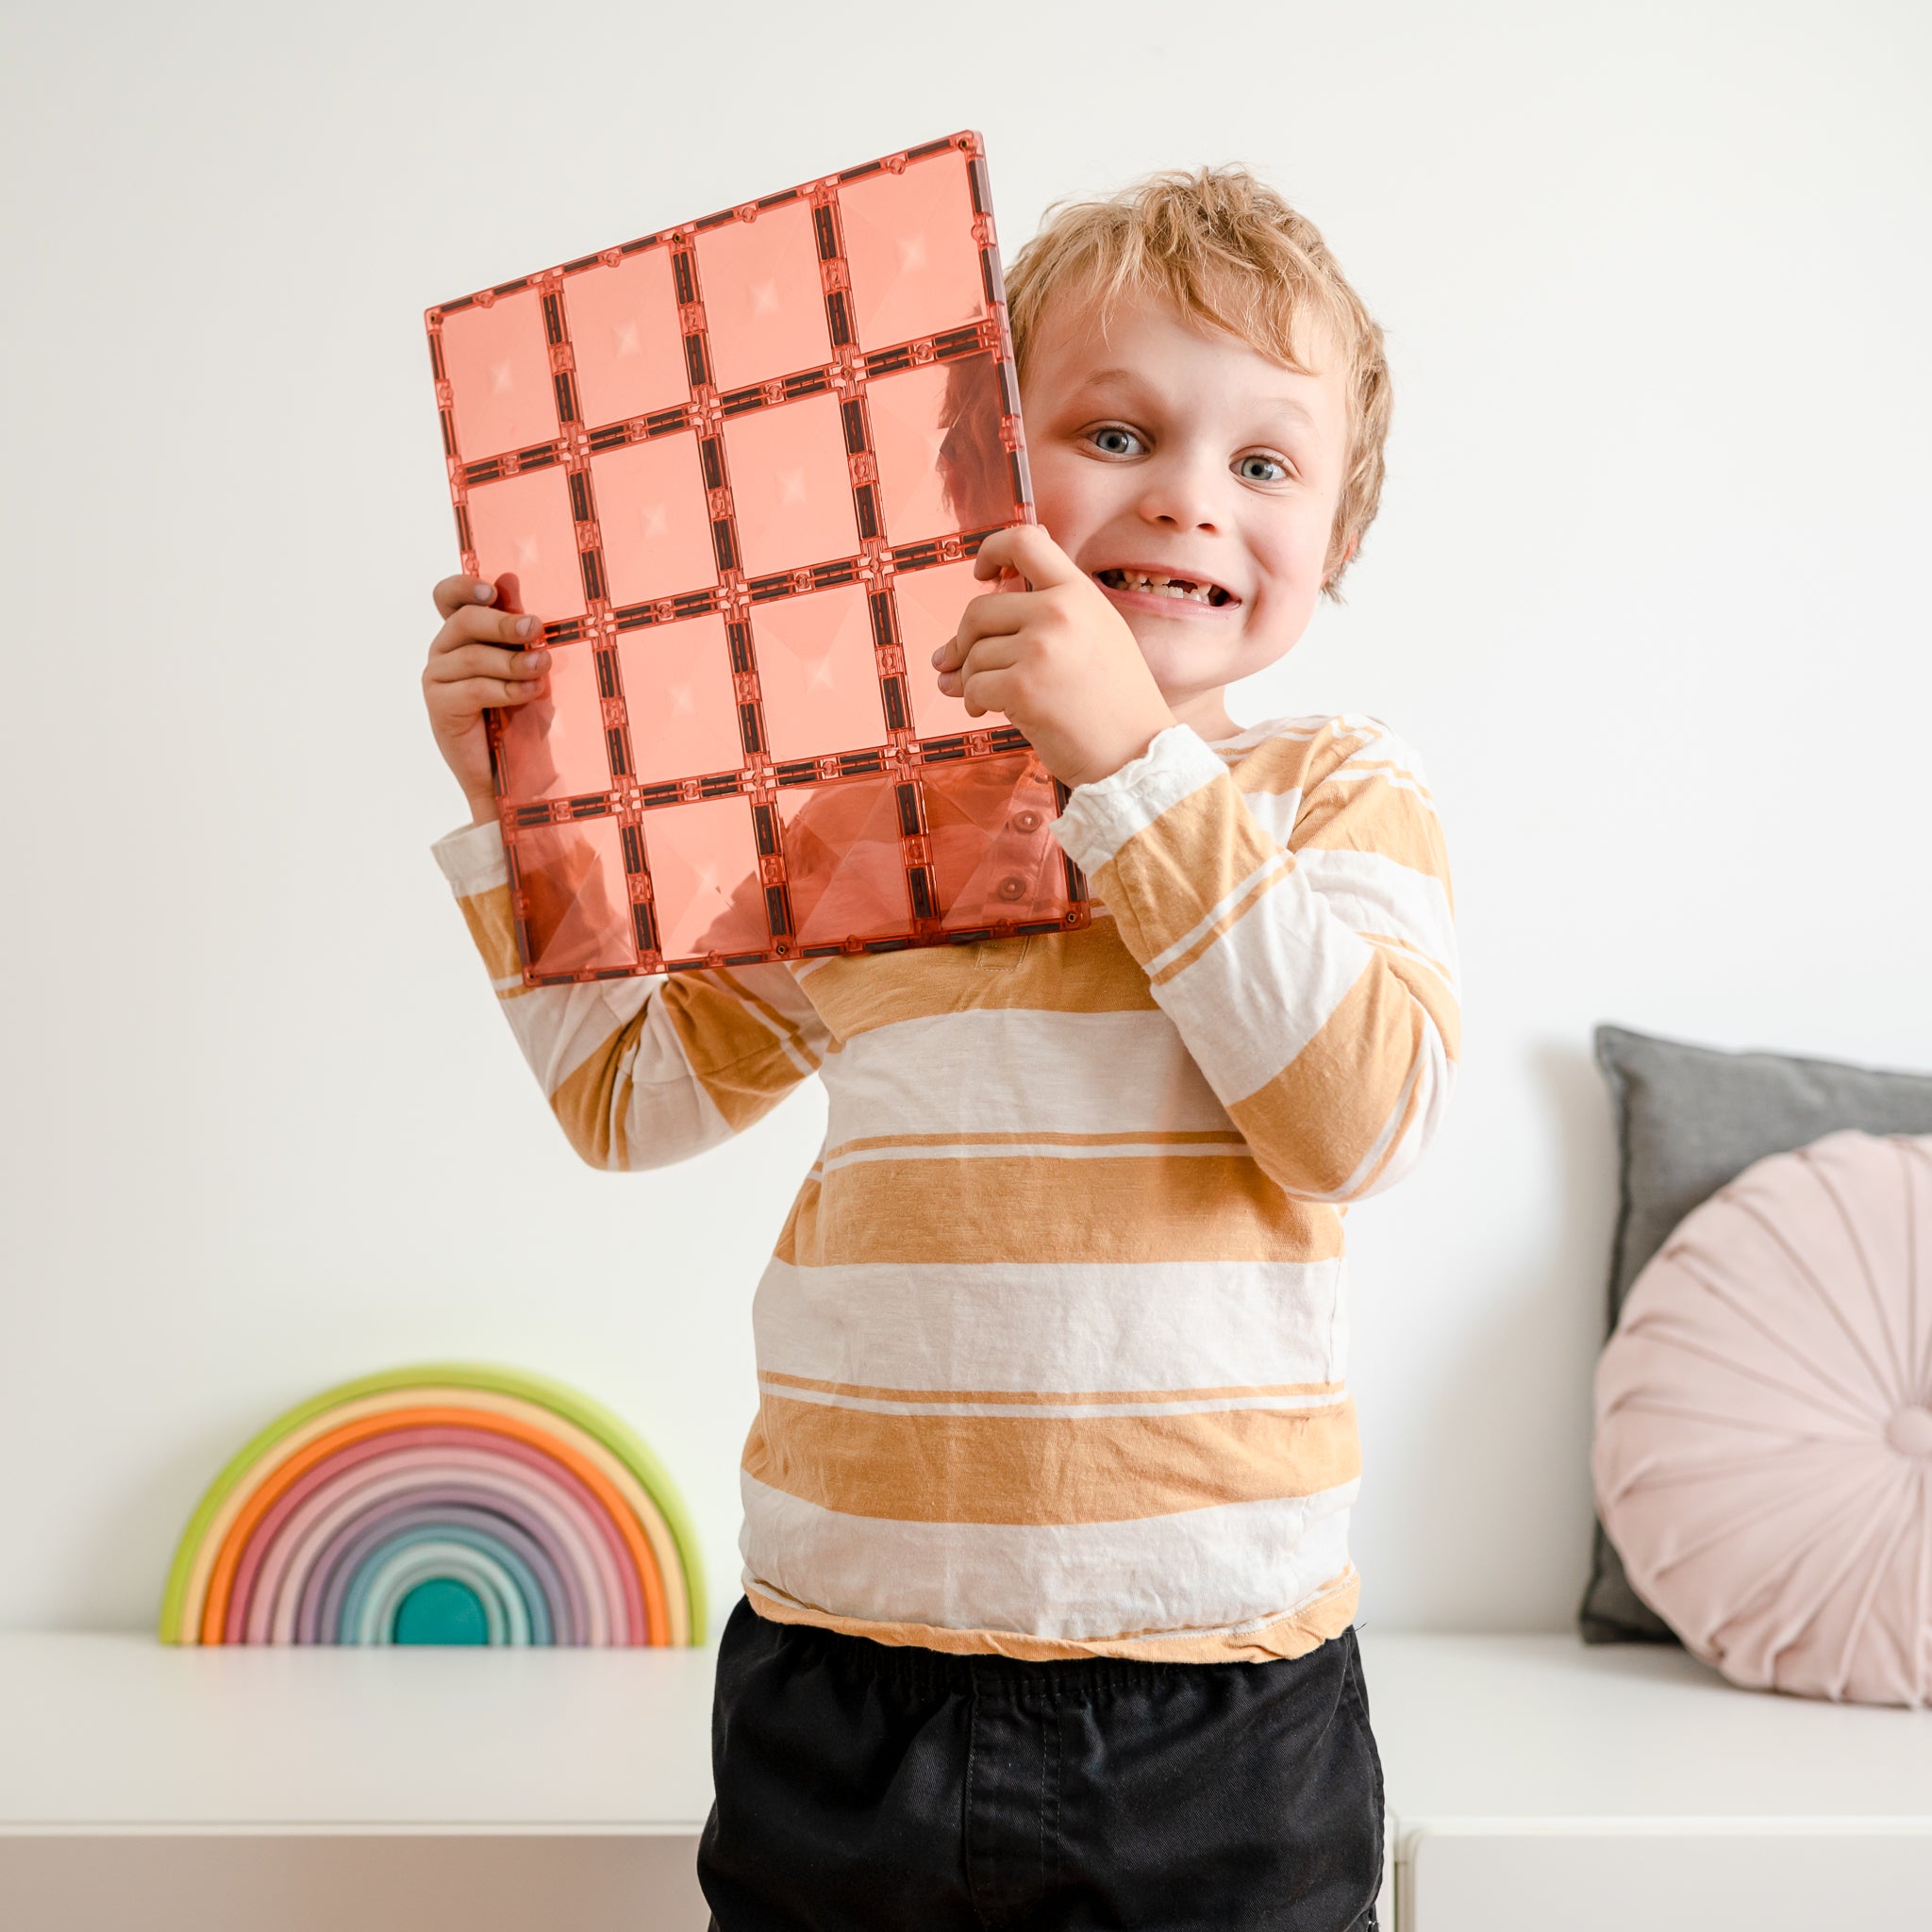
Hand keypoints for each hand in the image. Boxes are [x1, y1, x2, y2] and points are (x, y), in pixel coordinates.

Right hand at [422, 576, 549, 824]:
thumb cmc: (524, 714)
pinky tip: (531, 692)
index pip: (448, 597)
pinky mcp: (440, 707)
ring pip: (472, 657)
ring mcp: (437, 679)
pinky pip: (473, 689)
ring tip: (544, 668)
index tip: (493, 590)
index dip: (464, 587)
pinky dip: (506, 689)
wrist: (516, 773)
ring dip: (513, 661)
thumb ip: (517, 626)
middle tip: (535, 629)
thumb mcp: (527, 665)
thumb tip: (509, 577)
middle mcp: (444, 651)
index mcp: (462, 634)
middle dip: (502, 623)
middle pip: (463, 622)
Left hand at [932, 526, 1175, 790]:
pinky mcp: (1022, 687)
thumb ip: (1052, 611)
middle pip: (979, 609)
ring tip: (980, 697)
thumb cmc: (1115, 703)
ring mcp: (1040, 648)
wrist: (1136, 754)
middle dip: (963, 640)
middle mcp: (1060, 612)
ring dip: (968, 678)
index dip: (992, 551)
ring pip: (974, 653)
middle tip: (955, 661)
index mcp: (1080, 593)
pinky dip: (973, 700)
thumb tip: (982, 601)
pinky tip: (986, 710)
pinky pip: (974, 685)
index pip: (1025, 542)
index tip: (981, 574)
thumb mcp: (1098, 634)